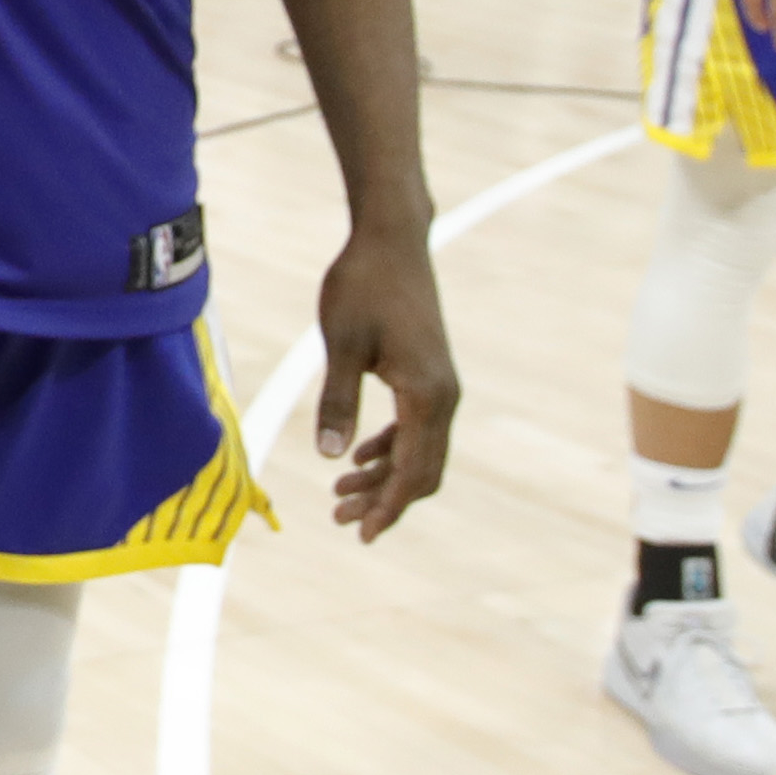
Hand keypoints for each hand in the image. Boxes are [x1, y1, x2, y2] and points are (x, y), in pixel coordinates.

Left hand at [309, 220, 457, 538]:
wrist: (391, 240)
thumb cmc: (362, 285)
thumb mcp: (340, 344)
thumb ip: (337, 402)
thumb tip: (331, 455)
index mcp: (425, 395)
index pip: (411, 471)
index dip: (387, 507)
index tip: (361, 534)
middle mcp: (443, 396)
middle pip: (421, 470)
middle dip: (384, 499)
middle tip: (340, 518)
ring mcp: (440, 385)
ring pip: (420, 450)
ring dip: (385, 475)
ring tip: (341, 492)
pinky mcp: (429, 373)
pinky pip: (417, 427)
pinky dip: (391, 447)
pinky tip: (360, 454)